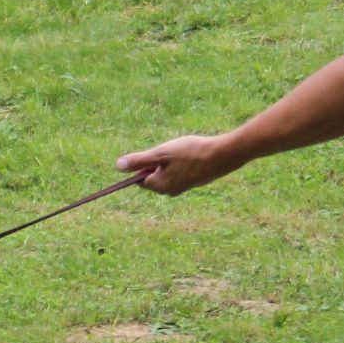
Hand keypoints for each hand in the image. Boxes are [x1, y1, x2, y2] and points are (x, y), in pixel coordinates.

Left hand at [117, 134, 233, 195]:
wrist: (224, 155)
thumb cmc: (191, 152)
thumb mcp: (161, 154)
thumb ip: (139, 161)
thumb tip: (118, 167)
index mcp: (159, 186)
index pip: (140, 178)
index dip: (144, 163)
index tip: (157, 153)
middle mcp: (170, 191)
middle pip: (153, 176)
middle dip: (158, 162)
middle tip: (172, 151)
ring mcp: (183, 188)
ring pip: (168, 172)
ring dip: (170, 161)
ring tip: (183, 152)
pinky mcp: (194, 182)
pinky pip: (180, 172)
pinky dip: (182, 163)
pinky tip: (192, 155)